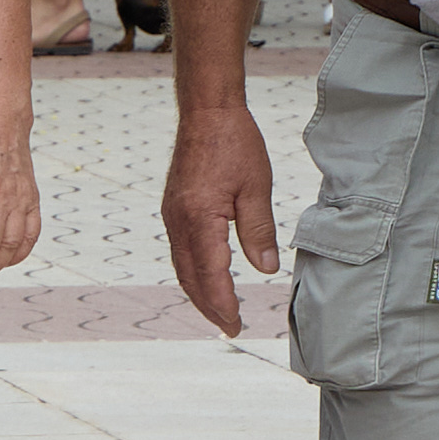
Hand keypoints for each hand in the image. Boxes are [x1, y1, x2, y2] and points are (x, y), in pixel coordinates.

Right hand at [160, 101, 279, 337]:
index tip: (237, 324)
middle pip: (190, 278)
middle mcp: (179, 221)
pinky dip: (193, 272)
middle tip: (230, 328)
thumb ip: (258, 232)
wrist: (207, 111)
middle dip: (209, 307)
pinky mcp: (174, 208)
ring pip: (182, 266)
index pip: (211, 275)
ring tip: (219, 311)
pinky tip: (207, 278)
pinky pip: (180, 250)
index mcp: (199, 218)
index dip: (223, 303)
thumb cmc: (235, 143)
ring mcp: (172, 215)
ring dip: (199, 292)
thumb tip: (266, 269)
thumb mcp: (256, 188)